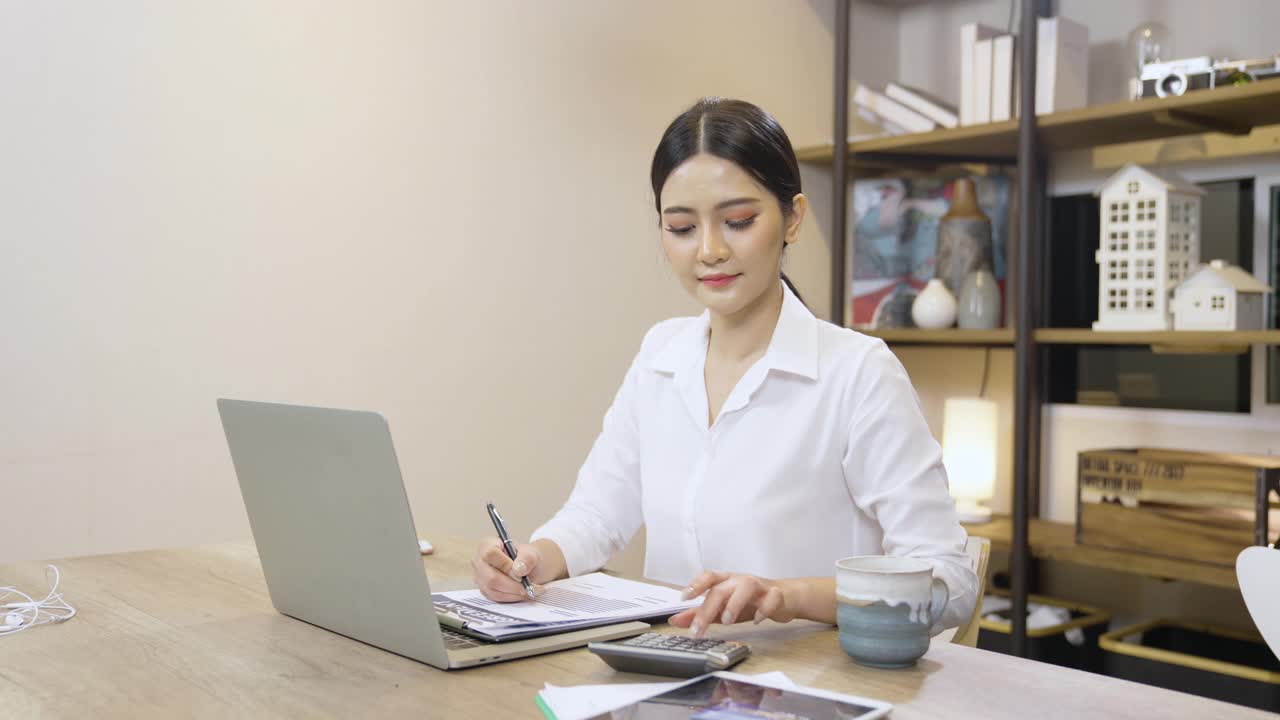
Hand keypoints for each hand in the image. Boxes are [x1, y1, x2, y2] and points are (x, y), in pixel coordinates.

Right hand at [471, 537, 547, 601]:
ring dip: (514, 593)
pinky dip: (512, 597)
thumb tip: (518, 570)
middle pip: (490, 577)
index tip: (521, 572)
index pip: (490, 554)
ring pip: (493, 589)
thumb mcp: (530, 553)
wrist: (525, 567)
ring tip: (531, 590)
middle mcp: (479, 561)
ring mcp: (479, 577)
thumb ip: (526, 558)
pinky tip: (523, 593)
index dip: (505, 565)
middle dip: (513, 584)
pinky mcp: (484, 590)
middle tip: (530, 586)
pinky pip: (496, 597)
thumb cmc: (524, 557)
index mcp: (487, 545)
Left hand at [668, 571, 796, 637]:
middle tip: (698, 629)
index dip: (696, 584)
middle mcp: (741, 580)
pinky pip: (771, 598)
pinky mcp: (776, 595)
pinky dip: (763, 609)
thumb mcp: (723, 608)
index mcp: (727, 581)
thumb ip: (700, 614)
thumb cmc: (751, 601)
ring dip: (735, 603)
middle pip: (722, 588)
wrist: (785, 597)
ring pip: (746, 586)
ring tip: (727, 621)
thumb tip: (675, 620)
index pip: (709, 576)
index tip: (684, 597)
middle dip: (708, 608)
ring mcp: (759, 586)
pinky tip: (757, 620)